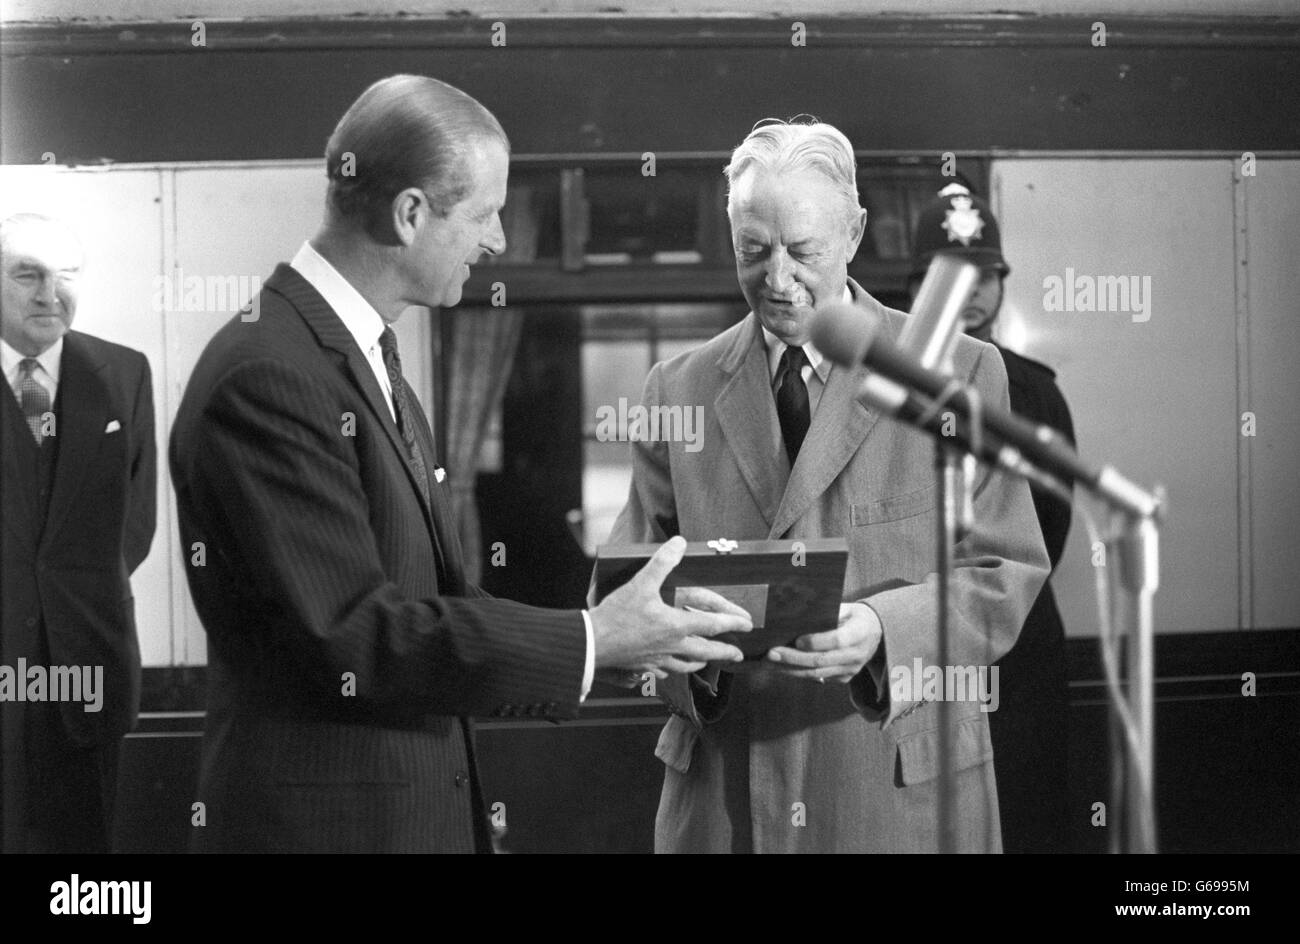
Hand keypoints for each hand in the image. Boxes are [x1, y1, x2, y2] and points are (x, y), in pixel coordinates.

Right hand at [590, 536, 751, 677]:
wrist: (593, 645)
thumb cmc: (616, 616)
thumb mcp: (640, 584)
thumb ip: (662, 563)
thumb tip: (679, 544)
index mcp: (676, 626)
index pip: (713, 624)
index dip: (732, 622)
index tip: (747, 624)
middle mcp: (672, 646)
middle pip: (707, 652)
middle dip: (725, 652)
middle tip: (738, 655)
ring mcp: (659, 661)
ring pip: (688, 666)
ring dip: (701, 662)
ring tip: (707, 662)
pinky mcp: (644, 668)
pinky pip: (665, 672)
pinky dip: (673, 670)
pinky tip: (671, 668)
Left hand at [765, 602, 881, 683]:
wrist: (875, 632)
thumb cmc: (855, 616)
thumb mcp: (848, 607)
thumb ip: (829, 612)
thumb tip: (799, 613)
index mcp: (859, 633)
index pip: (837, 640)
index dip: (816, 642)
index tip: (796, 640)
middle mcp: (856, 655)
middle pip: (821, 660)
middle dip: (793, 658)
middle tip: (772, 653)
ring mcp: (851, 670)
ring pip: (817, 673)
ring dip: (790, 669)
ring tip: (770, 663)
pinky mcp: (844, 678)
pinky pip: (819, 678)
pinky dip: (798, 673)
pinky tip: (781, 667)